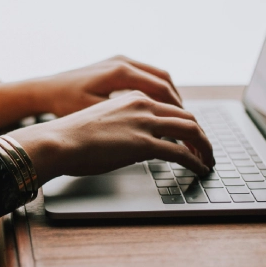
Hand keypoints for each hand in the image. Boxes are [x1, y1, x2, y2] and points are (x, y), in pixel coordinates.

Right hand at [7, 91, 213, 183]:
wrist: (57, 141)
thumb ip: (124, 126)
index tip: (191, 137)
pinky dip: (196, 161)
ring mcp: (144, 123)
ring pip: (191, 130)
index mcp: (132, 97)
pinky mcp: (143, 144)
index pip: (170, 107)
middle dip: (201, 135)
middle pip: (186, 116)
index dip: (186, 123)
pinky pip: (181, 152)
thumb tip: (135, 145)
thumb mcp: (102, 122)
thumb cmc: (71, 136)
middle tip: (206, 150)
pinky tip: (199, 169)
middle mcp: (142, 105)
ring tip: (208, 161)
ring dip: (204, 147)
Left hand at [33, 55, 181, 117]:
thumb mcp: (95, 115)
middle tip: (188, 124)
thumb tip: (153, 134)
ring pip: (157, 76)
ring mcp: (120, 61)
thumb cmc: (65, 104)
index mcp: (120, 72)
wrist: (45, 89)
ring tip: (177, 117)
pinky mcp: (115, 64)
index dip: (177, 110)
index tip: (186, 126)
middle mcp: (123, 62)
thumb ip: (125, 121)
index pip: (161, 89)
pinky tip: (158, 107)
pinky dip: (157, 90)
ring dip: (169, 96)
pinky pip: (146, 75)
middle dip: (178, 103)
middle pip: (164, 80)